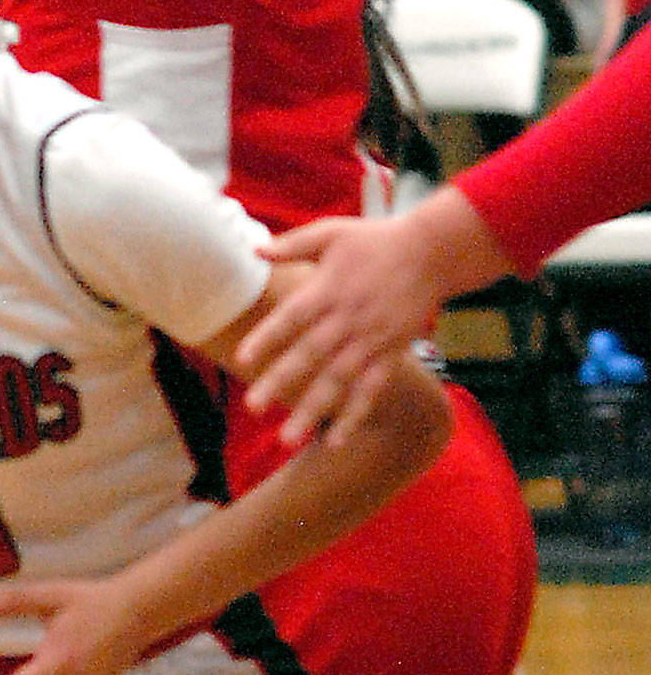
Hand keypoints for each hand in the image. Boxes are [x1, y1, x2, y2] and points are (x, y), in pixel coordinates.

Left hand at [236, 214, 438, 446]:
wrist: (433, 251)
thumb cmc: (375, 240)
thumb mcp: (331, 232)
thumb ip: (292, 244)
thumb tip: (253, 250)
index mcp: (328, 288)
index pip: (292, 317)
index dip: (267, 338)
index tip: (242, 360)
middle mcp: (348, 318)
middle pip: (310, 354)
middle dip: (281, 381)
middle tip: (253, 407)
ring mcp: (371, 339)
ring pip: (338, 380)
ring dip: (313, 410)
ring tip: (287, 437)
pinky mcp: (391, 354)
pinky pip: (370, 390)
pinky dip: (353, 416)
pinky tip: (334, 441)